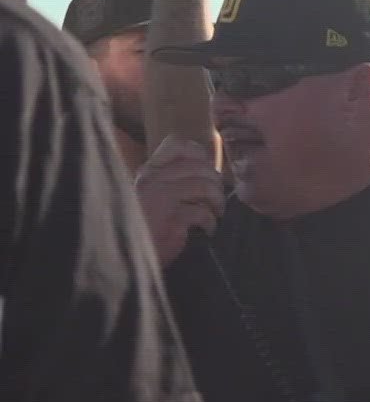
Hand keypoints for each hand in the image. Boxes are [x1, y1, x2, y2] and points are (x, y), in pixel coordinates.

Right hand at [134, 136, 223, 262]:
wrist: (120, 257)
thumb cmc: (141, 227)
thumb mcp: (151, 196)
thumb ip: (170, 181)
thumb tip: (206, 170)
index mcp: (148, 172)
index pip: (178, 145)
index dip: (200, 155)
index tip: (206, 173)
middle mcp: (152, 179)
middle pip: (200, 167)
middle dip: (216, 184)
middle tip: (215, 201)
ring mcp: (160, 198)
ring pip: (205, 186)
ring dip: (217, 202)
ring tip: (215, 214)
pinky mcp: (170, 220)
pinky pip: (202, 212)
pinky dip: (211, 223)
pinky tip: (206, 231)